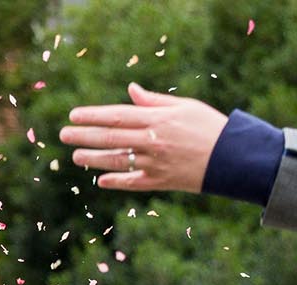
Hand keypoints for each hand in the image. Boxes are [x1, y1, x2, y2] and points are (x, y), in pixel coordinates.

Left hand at [60, 83, 228, 192]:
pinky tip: (100, 180)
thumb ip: (154, 101)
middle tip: (64, 134)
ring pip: (117, 161)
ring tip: (75, 156)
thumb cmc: (208, 126)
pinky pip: (133, 182)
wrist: (232, 157)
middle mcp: (153, 141)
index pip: (118, 115)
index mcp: (158, 119)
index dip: (93, 115)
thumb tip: (130, 90)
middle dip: (85, 135)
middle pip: (111, 137)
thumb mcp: (184, 106)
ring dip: (93, 159)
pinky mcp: (161, 181)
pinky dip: (116, 181)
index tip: (74, 115)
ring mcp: (156, 163)